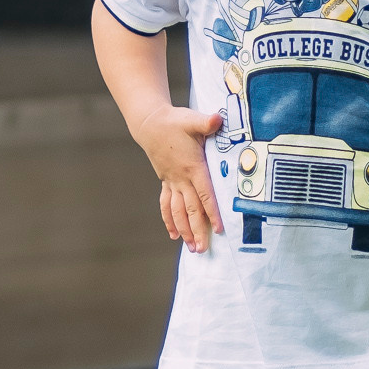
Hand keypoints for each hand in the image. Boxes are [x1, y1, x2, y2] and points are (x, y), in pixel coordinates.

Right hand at [136, 104, 223, 251]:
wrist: (150, 124)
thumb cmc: (174, 122)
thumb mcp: (192, 120)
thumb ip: (207, 122)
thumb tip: (219, 119)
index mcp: (192, 167)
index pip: (204, 194)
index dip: (212, 212)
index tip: (218, 229)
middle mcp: (181, 179)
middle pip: (190, 209)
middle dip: (197, 230)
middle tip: (203, 249)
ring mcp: (171, 182)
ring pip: (178, 211)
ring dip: (184, 230)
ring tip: (191, 248)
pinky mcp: (166, 182)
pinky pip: (167, 205)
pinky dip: (170, 220)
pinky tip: (173, 235)